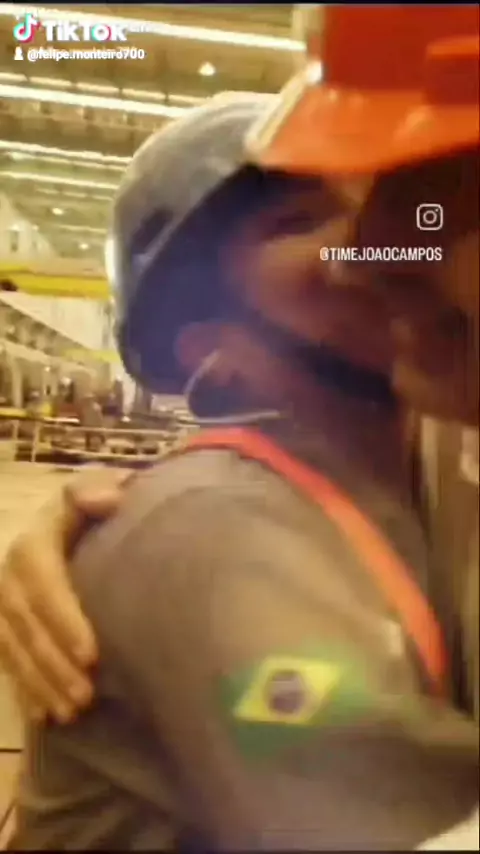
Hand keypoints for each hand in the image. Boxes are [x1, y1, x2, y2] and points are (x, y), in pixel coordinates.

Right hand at [0, 467, 131, 723]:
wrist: (48, 527)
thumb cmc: (80, 512)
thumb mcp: (85, 491)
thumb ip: (92, 490)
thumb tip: (110, 499)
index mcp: (31, 545)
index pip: (43, 585)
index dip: (64, 620)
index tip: (92, 654)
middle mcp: (6, 577)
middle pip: (26, 626)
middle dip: (53, 664)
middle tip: (86, 695)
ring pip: (12, 649)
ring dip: (40, 683)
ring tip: (72, 712)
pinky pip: (3, 660)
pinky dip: (23, 689)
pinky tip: (44, 715)